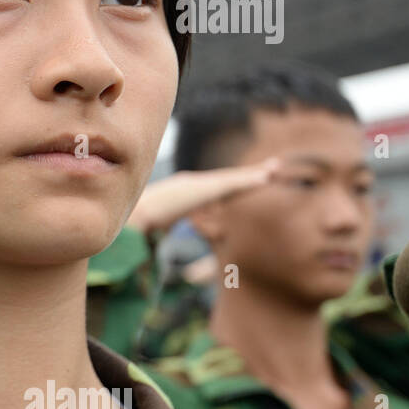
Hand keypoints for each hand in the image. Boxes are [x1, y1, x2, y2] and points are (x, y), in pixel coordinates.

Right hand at [126, 157, 280, 233]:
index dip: (231, 184)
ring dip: (254, 175)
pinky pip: (232, 184)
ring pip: (232, 179)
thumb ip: (161, 230)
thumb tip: (153, 241)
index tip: (246, 182)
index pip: (213, 188)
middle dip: (247, 174)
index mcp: (182, 191)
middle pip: (226, 178)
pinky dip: (249, 181)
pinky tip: (266, 178)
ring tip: (275, 170)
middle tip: (272, 168)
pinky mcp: (204, 189)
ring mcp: (198, 184)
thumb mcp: (155, 227)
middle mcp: (192, 183)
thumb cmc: (139, 223)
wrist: (133, 216)